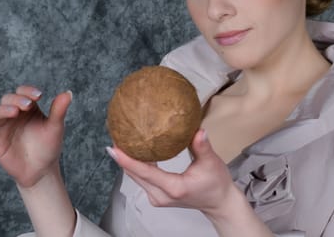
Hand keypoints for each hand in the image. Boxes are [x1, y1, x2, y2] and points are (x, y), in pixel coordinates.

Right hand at [0, 86, 71, 187]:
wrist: (42, 170)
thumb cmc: (49, 146)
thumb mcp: (55, 128)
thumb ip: (59, 110)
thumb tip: (69, 92)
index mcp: (28, 108)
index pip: (23, 92)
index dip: (28, 91)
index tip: (39, 96)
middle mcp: (13, 114)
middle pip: (8, 99)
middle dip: (17, 99)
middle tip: (27, 105)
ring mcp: (3, 127)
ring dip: (3, 110)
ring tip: (14, 112)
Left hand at [108, 129, 234, 216]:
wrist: (219, 203)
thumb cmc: (216, 184)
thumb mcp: (212, 163)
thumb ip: (202, 146)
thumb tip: (197, 130)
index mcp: (174, 187)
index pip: (145, 172)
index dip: (127, 160)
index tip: (114, 148)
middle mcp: (161, 195)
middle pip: (135, 174)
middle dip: (122, 157)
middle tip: (114, 136)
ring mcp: (158, 197)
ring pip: (136, 177)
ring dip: (127, 161)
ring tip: (119, 140)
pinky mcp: (157, 195)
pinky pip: (141, 178)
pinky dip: (135, 165)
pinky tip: (132, 151)